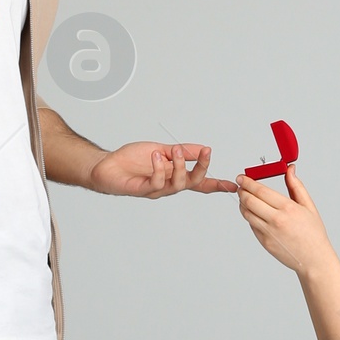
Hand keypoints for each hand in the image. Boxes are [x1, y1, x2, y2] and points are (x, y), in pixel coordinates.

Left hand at [88, 140, 237, 196]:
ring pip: (178, 183)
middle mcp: (168, 185)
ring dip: (179, 164)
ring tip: (174, 150)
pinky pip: (157, 182)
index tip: (234, 185)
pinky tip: (156, 156)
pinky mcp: (143, 190)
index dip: (217, 184)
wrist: (106, 166)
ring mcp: (156, 189)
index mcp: (174, 176)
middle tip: (205, 153)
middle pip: (193, 182)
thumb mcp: (161, 150)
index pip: (200, 182)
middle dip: (202, 167)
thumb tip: (201, 148)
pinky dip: (159, 167)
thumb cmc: (130, 161)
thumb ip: (181, 151)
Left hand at [238, 167, 335, 275]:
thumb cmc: (313, 233)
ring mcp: (268, 232)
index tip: (242, 177)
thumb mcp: (308, 206)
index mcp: (288, 208)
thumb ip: (296, 186)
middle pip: (249, 201)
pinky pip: (252, 225)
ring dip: (242, 204)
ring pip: (246, 213)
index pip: (261, 191)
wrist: (313, 259)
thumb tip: (290, 169)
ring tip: (245, 198)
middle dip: (242, 191)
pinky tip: (254, 212)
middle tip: (240, 186)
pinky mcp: (264, 242)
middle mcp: (276, 220)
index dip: (248, 182)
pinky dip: (249, 216)